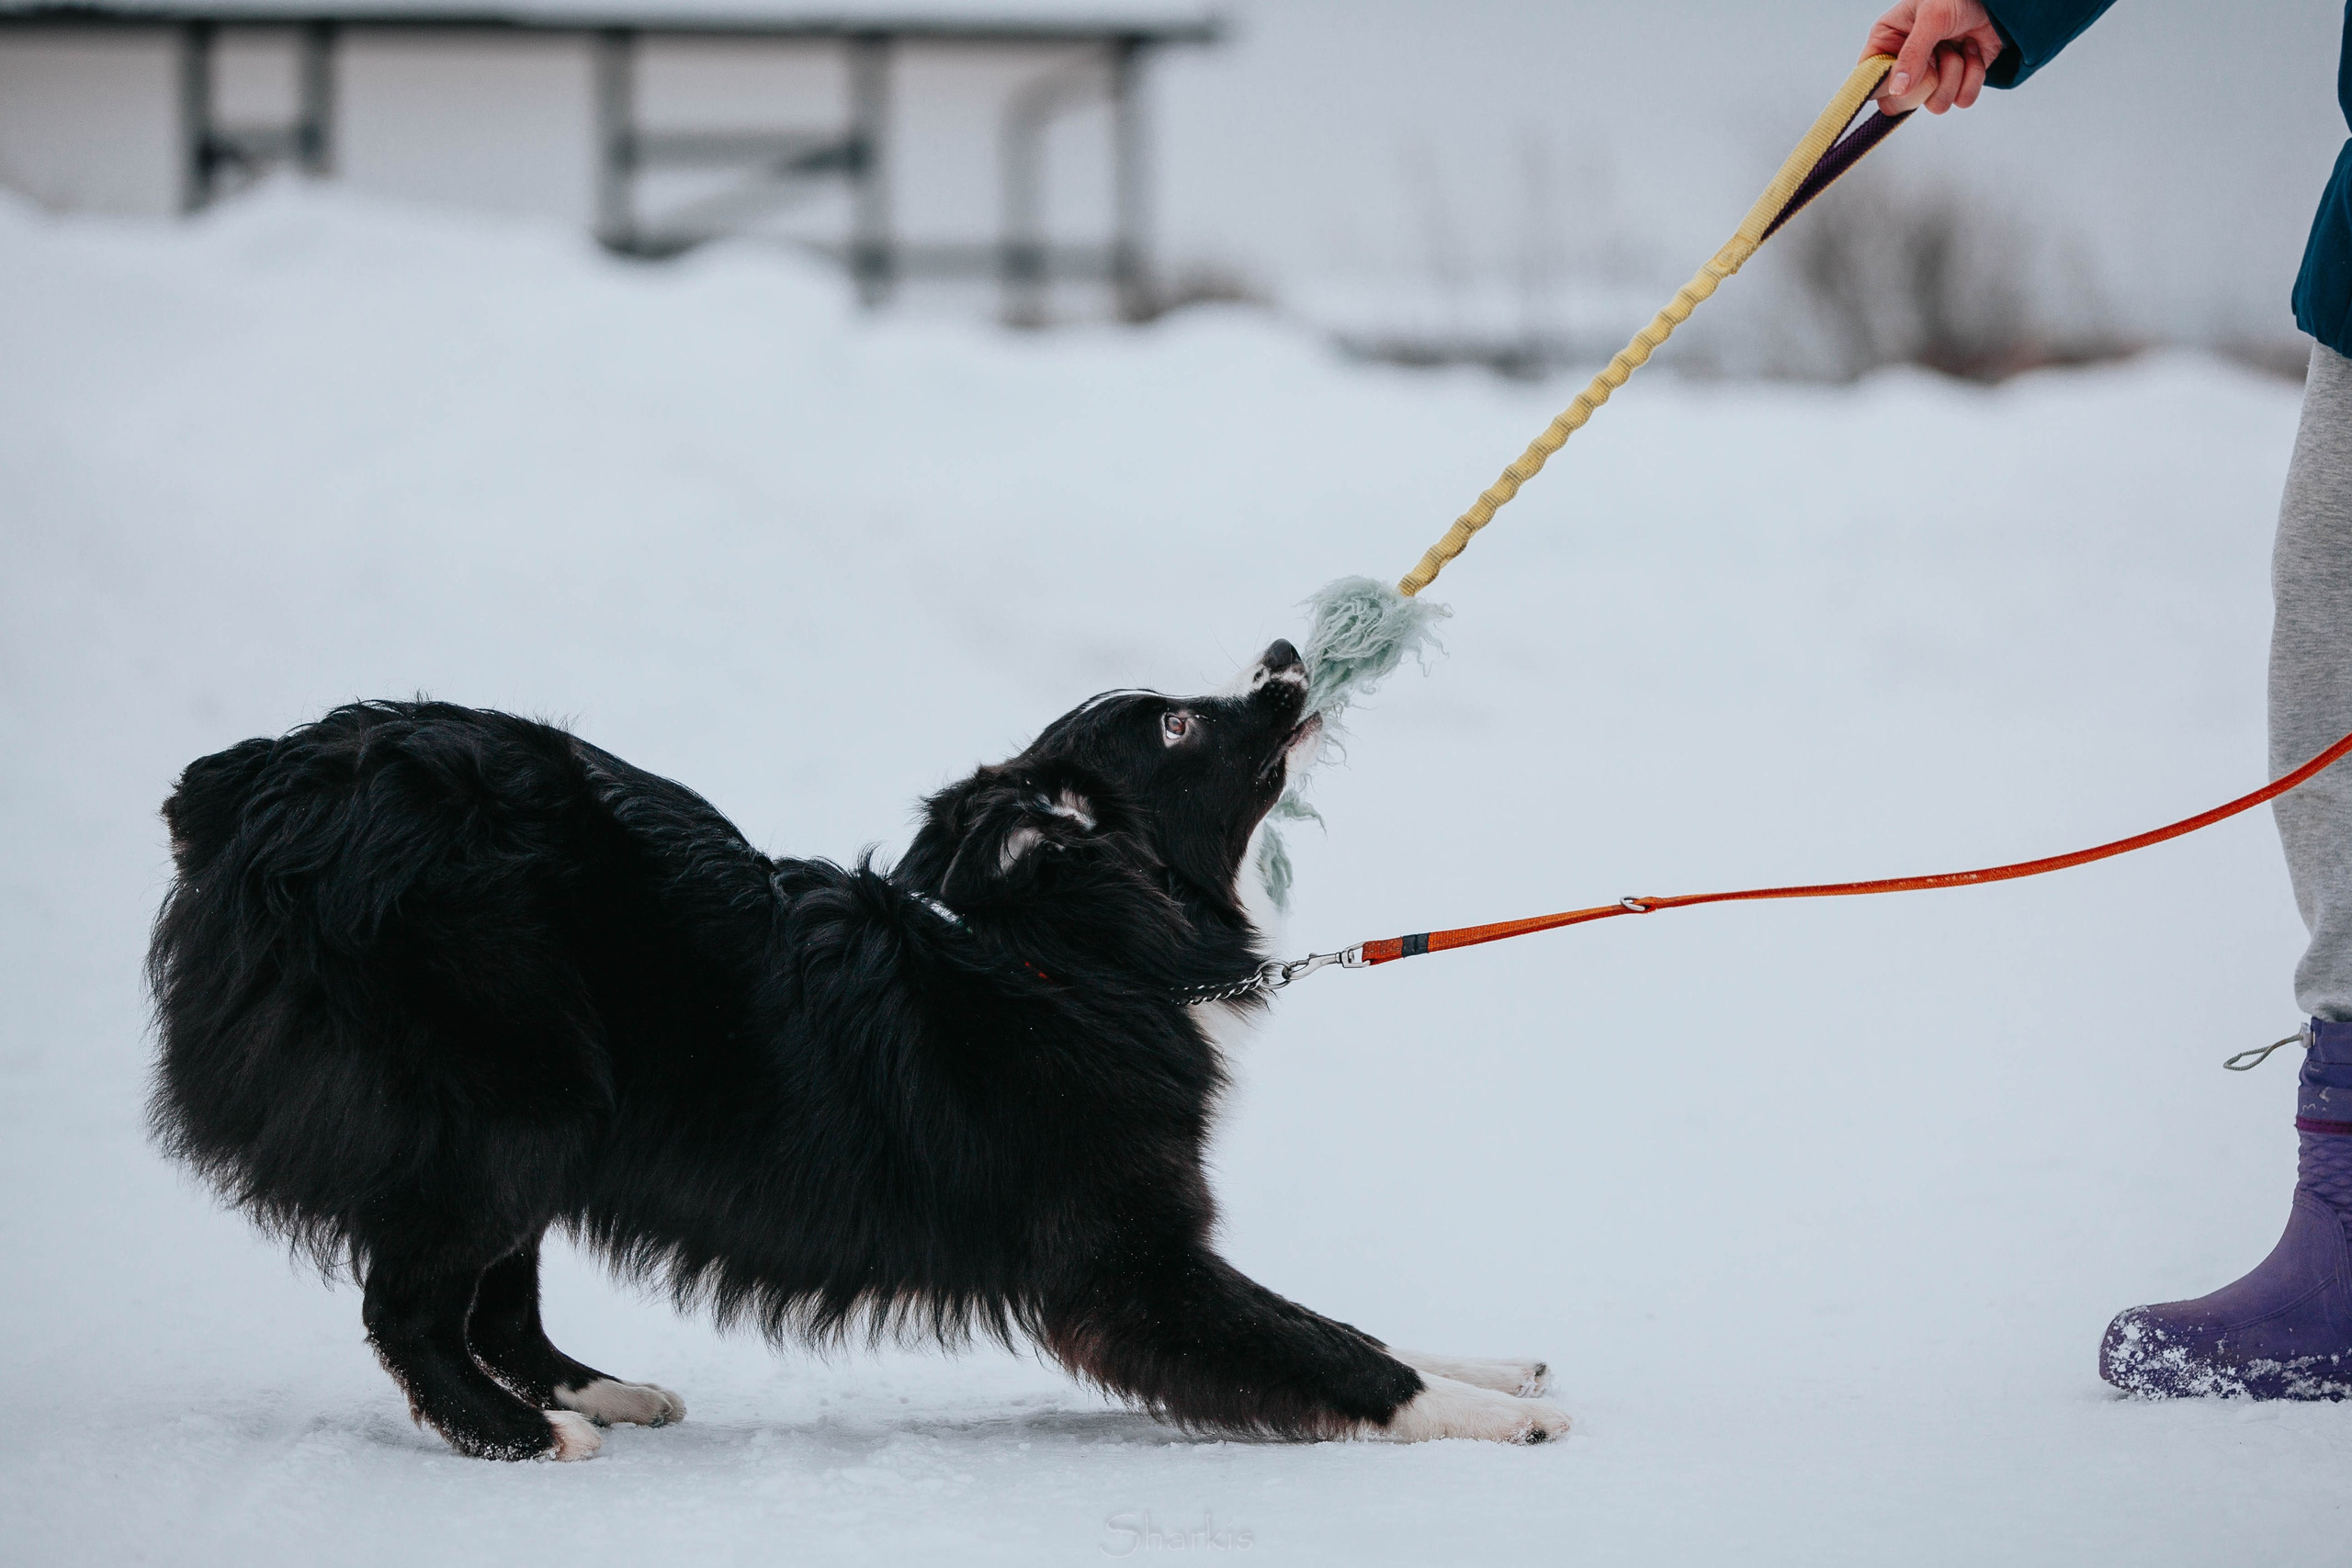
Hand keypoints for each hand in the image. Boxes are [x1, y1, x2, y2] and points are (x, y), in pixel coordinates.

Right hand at [1864, 0, 2003, 114]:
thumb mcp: (1932, 17)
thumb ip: (1913, 53)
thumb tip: (1897, 90)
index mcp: (1885, 45)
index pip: (1870, 84)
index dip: (1885, 87)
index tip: (1904, 76)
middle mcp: (1904, 65)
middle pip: (1900, 104)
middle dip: (1928, 82)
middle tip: (1938, 55)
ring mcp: (1931, 77)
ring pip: (1936, 104)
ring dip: (1955, 73)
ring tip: (1958, 46)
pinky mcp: (1957, 82)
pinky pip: (1962, 99)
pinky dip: (1974, 75)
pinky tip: (1972, 50)